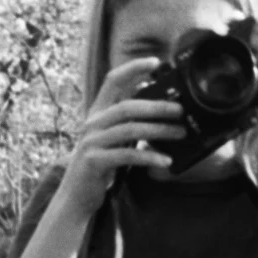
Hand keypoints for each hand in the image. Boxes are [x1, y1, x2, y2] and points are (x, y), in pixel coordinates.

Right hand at [59, 57, 185, 217]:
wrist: (76, 196)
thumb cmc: (100, 165)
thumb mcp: (112, 137)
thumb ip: (127, 120)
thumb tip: (155, 101)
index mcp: (97, 113)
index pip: (113, 81)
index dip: (133, 68)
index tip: (156, 61)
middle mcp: (92, 123)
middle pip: (127, 106)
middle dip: (157, 106)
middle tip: (181, 110)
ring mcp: (92, 142)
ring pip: (129, 129)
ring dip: (159, 130)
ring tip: (181, 133)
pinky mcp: (95, 161)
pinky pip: (127, 155)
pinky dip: (149, 156)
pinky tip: (166, 161)